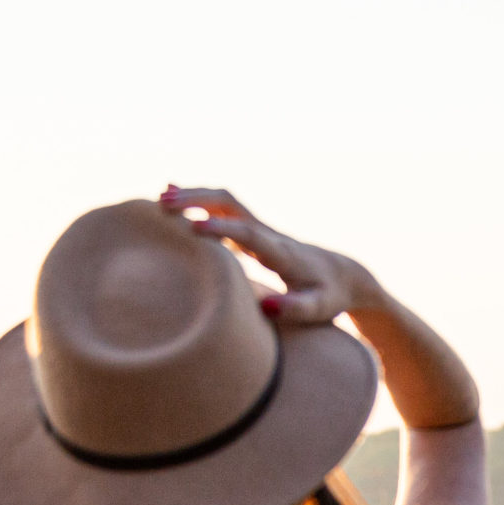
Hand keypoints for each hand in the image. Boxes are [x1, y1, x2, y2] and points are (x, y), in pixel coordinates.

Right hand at [160, 186, 378, 327]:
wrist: (344, 276)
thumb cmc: (330, 296)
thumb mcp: (320, 308)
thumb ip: (297, 308)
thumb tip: (269, 308)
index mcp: (281, 252)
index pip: (249, 234)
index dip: (222, 229)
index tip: (193, 228)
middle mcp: (268, 234)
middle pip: (230, 204)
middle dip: (198, 200)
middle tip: (164, 203)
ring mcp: (260, 230)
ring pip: (224, 201)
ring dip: (194, 196)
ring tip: (159, 199)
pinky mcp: (254, 233)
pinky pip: (223, 209)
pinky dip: (198, 202)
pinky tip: (172, 195)